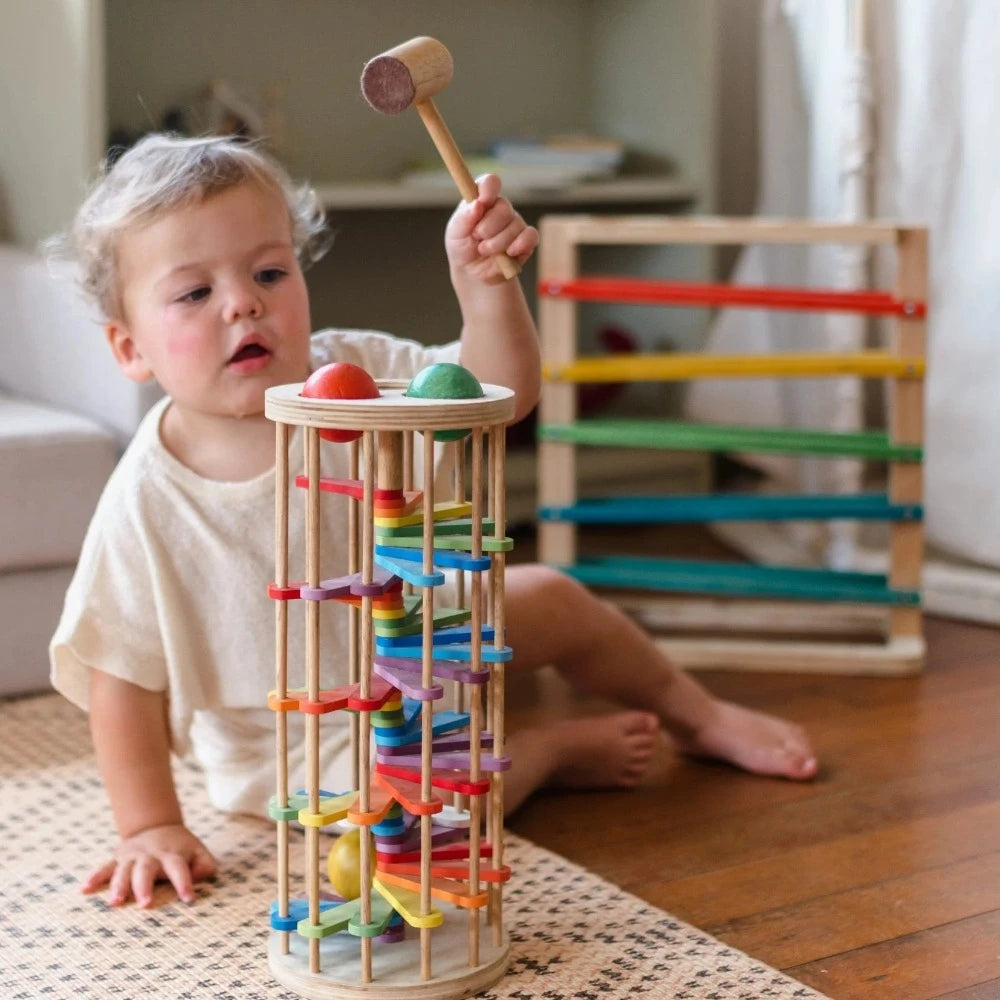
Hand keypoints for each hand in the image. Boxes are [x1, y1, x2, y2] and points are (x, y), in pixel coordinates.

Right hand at [82, 823, 217, 906]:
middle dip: (145, 887)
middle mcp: (150, 855)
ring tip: (115, 902)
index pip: (179, 868)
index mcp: (172, 854)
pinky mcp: (117, 859)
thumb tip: (202, 877)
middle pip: (146, 870)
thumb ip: (205, 865)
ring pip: (123, 871)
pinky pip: (104, 868)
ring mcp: (132, 856)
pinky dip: (95, 877)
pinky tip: (85, 889)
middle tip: (145, 904)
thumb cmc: (180, 848)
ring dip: (119, 886)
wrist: (156, 826)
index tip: (189, 899)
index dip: (185, 882)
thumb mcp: (198, 851)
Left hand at [445, 173, 538, 283]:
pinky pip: (530, 236)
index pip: (490, 183)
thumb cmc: (462, 248)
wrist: (473, 273)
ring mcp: (515, 223)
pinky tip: (509, 253)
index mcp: (482, 200)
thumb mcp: (455, 232)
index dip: (489, 189)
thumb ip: (464, 217)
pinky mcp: (526, 240)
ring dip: (497, 243)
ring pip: (514, 226)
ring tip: (484, 251)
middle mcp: (500, 208)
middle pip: (504, 207)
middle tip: (477, 238)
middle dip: (488, 227)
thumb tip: (477, 203)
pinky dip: (520, 245)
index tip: (483, 202)